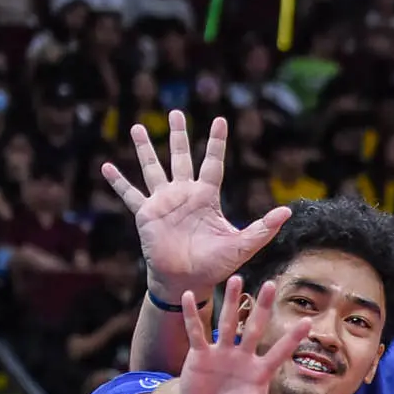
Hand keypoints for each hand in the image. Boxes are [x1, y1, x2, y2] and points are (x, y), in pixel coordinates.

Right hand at [103, 111, 289, 298]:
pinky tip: (107, 166)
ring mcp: (163, 202)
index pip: (212, 163)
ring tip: (137, 128)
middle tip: (176, 112)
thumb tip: (286, 212)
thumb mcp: (243, 245)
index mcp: (207, 197)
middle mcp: (184, 194)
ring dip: (145, 149)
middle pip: (180, 157)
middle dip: (178, 135)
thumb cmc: (217, 265)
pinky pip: (130, 194)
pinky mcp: (146, 214)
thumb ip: (263, 228)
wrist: (189, 280)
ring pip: (153, 168)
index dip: (216, 142)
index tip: (220, 120)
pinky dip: (119, 182)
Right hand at [177, 276, 310, 393]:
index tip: (308, 322)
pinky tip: (192, 295)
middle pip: (256, 328)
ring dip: (231, 302)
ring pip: (228, 323)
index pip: (280, 352)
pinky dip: (194, 316)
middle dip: (263, 307)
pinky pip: (197, 333)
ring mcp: (222, 353)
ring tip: (236, 277)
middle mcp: (244, 357)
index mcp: (260, 372)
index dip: (292, 339)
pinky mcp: (201, 354)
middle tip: (273, 283)